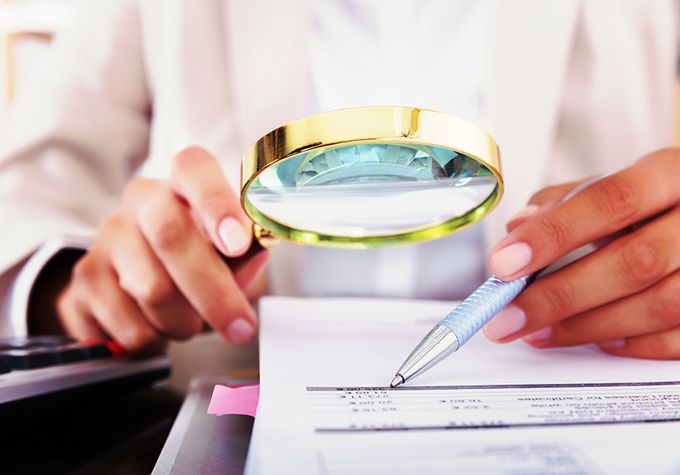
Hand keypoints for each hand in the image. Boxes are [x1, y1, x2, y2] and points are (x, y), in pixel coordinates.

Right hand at [57, 147, 267, 354]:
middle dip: (213, 290)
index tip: (239, 242)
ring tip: (188, 320)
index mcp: (182, 184)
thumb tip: (253, 254)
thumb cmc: (194, 260)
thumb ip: (245, 253)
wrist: (132, 284)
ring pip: (153, 291)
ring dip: (185, 322)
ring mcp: (107, 239)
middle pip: (171, 236)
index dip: (217, 203)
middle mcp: (140, 202)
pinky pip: (131, 327)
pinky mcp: (84, 281)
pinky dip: (156, 341)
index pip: (193, 169)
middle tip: (240, 326)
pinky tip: (157, 327)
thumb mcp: (228, 252)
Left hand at [484, 149, 679, 358]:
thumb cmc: (654, 201)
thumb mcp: (616, 183)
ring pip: (659, 304)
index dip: (554, 234)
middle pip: (635, 261)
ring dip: (586, 325)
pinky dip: (636, 344)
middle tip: (507, 315)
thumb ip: (565, 202)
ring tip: (536, 332)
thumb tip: (517, 226)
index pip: (610, 200)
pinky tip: (599, 341)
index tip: (505, 263)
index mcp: (670, 173)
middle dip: (560, 294)